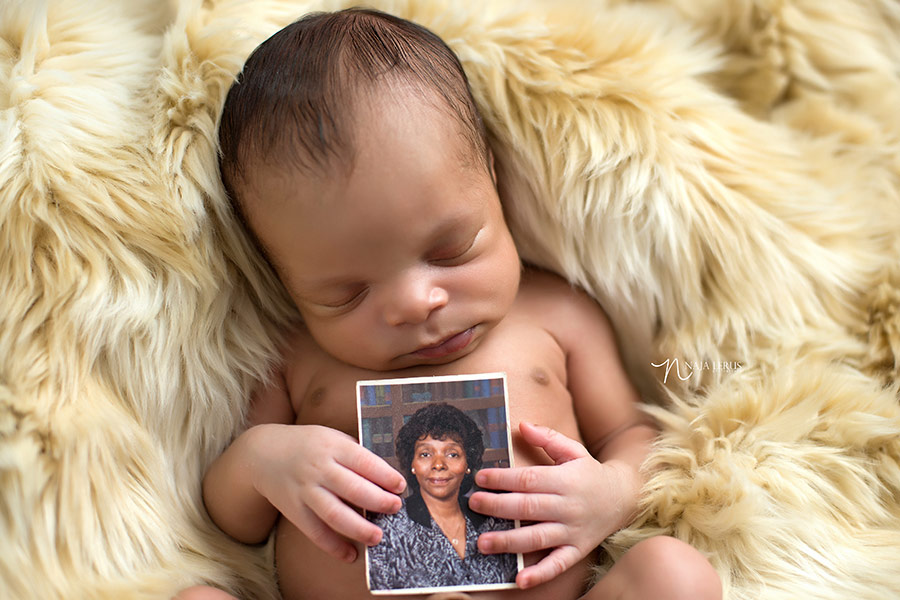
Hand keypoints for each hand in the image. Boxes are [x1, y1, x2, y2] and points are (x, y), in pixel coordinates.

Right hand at [247, 423, 405, 562]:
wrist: (263, 453)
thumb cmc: (307, 445)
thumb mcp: (331, 438)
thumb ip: (354, 455)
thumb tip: (386, 479)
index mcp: (332, 446)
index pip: (364, 462)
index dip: (385, 476)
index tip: (401, 486)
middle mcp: (318, 468)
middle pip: (353, 489)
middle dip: (378, 501)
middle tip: (395, 508)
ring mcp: (305, 490)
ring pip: (335, 514)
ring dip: (359, 528)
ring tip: (377, 537)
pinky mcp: (294, 510)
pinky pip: (315, 531)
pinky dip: (333, 546)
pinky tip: (350, 554)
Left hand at [469, 422, 635, 589]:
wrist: (624, 498)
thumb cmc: (589, 473)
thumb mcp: (572, 451)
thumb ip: (547, 438)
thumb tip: (522, 425)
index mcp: (565, 480)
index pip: (529, 480)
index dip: (503, 479)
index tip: (480, 478)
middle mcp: (568, 506)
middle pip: (528, 507)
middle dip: (498, 507)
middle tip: (473, 505)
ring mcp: (572, 530)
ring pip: (538, 538)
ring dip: (509, 542)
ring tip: (484, 543)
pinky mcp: (577, 550)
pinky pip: (558, 564)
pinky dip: (540, 574)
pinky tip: (520, 580)